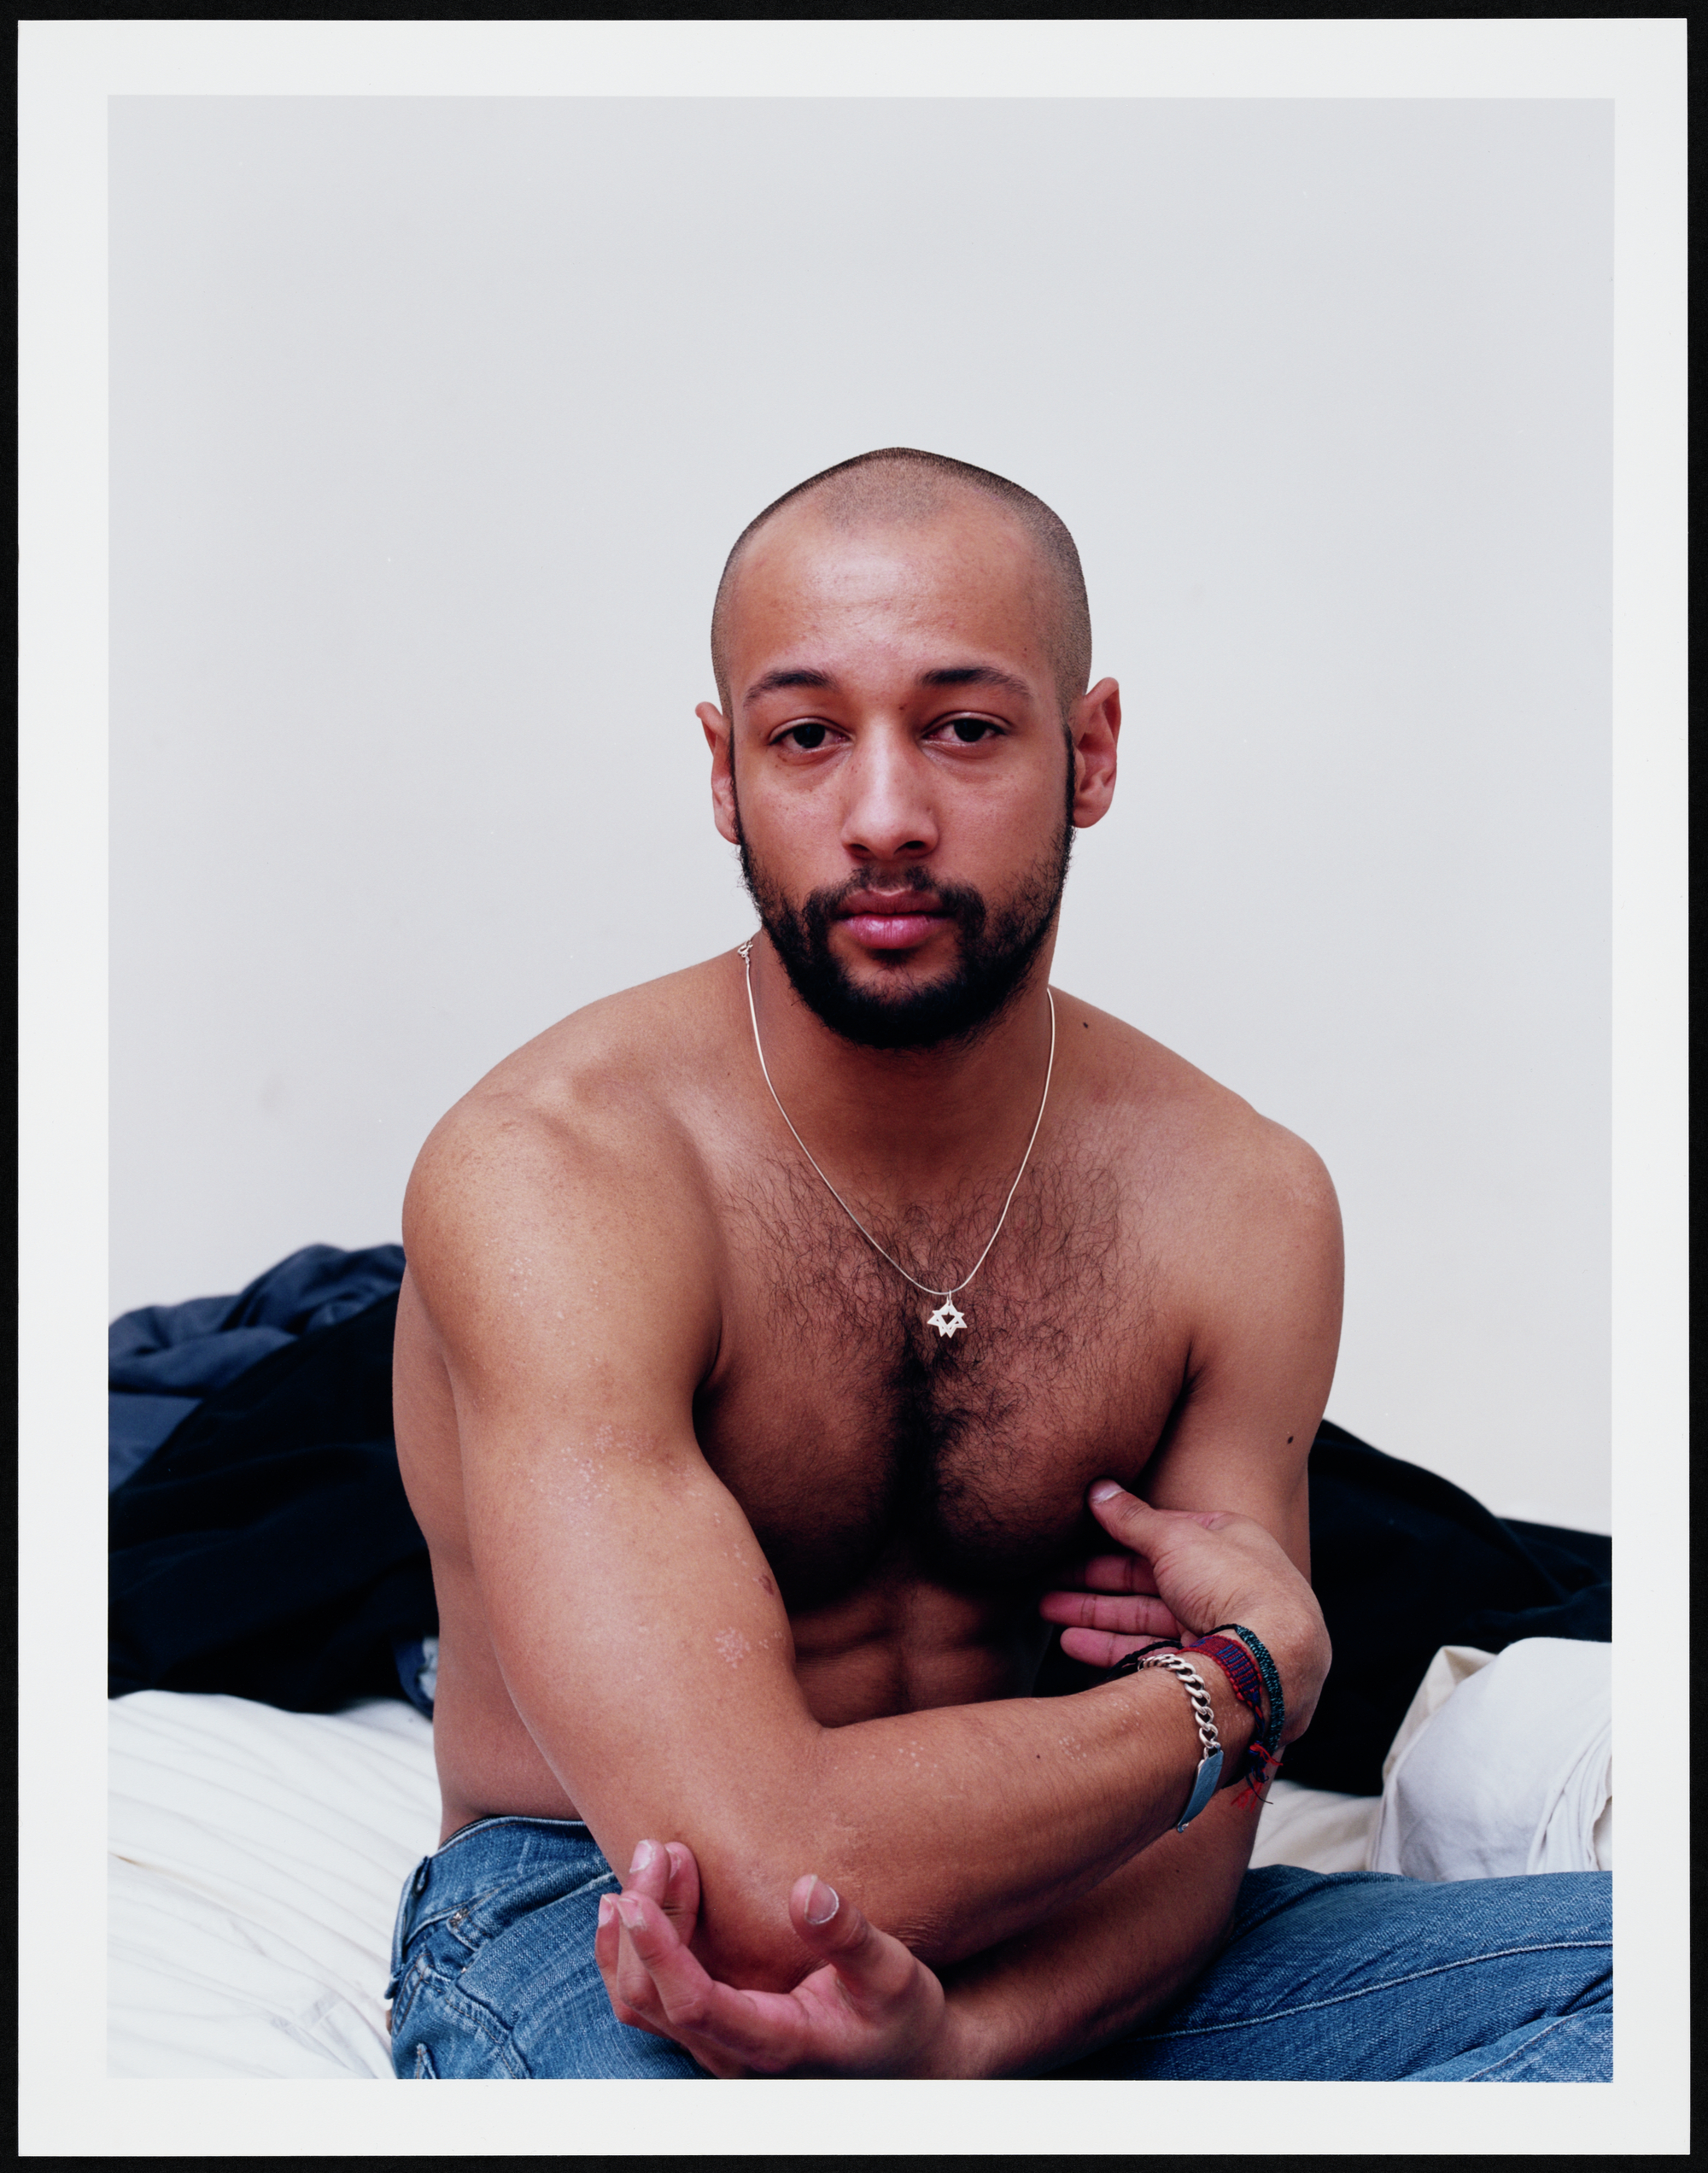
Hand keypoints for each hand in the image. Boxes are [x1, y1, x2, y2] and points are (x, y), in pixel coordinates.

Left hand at [596, 1843, 954, 2077]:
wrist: (908, 2054)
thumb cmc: (903, 2014)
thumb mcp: (893, 1973)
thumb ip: (850, 1937)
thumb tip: (807, 1890)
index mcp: (775, 2042)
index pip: (692, 2005)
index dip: (658, 1951)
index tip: (636, 1896)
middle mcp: (733, 2052)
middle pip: (652, 1997)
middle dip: (645, 1918)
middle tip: (660, 1848)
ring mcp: (718, 2043)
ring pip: (639, 2002)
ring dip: (632, 1933)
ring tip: (645, 1863)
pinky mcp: (714, 2026)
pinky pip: (649, 2000)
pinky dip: (629, 1952)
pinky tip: (629, 1905)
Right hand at [1039, 1482, 1328, 1742]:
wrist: (1273, 1661)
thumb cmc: (1235, 1587)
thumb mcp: (1176, 1537)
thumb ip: (1131, 1518)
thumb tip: (1098, 1490)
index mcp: (1228, 1543)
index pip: (1162, 1536)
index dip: (1115, 1538)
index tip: (1074, 1542)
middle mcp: (1224, 1585)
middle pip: (1146, 1579)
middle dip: (1093, 1581)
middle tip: (1048, 1584)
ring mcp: (1215, 1629)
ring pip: (1141, 1617)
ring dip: (1093, 1614)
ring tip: (1047, 1611)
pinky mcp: (1204, 1667)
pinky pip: (1147, 1652)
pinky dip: (1109, 1647)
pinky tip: (1072, 1644)